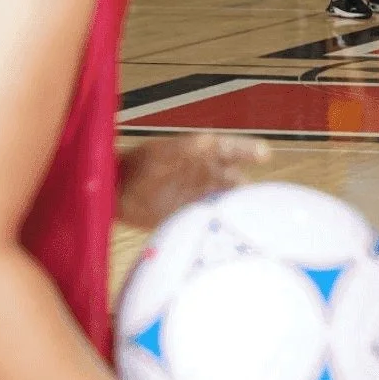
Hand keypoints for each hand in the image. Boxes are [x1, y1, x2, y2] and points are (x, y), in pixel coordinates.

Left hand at [118, 134, 270, 230]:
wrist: (114, 193)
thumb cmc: (137, 166)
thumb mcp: (159, 155)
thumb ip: (182, 149)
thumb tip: (208, 141)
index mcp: (204, 152)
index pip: (232, 149)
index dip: (248, 150)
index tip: (264, 154)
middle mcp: (210, 173)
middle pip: (237, 181)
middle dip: (250, 190)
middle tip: (263, 202)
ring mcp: (203, 196)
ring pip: (229, 202)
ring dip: (238, 211)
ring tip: (252, 223)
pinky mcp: (194, 216)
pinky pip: (214, 221)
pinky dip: (222, 227)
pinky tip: (230, 237)